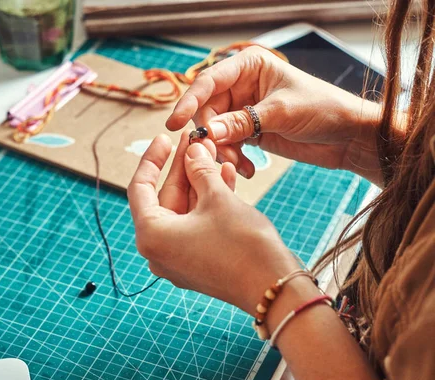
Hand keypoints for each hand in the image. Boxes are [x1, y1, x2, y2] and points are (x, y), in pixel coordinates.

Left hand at [127, 133, 299, 313]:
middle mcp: (158, 250)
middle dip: (183, 168)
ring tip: (214, 154)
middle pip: (164, 198)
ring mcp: (177, 258)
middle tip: (195, 141)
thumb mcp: (217, 198)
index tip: (165, 138)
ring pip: (184, 210)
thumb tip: (192, 150)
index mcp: (151, 235)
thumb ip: (199, 170)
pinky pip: (196, 224)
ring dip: (199, 182)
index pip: (140, 188)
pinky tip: (225, 177)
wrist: (274, 287)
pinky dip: (207, 202)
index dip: (152, 159)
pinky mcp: (197, 262)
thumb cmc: (242, 245)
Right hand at [166, 46, 381, 182]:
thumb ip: (243, 122)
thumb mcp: (281, 112)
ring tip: (239, 166)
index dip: (190, 102)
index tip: (175, 123)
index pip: (209, 81)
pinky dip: (232, 159)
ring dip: (222, 151)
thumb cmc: (323, 109)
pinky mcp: (248, 131)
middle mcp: (242, 85)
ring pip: (215, 131)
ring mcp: (243, 110)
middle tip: (217, 154)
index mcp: (249, 66)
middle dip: (210, 134)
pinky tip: (248, 169)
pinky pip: (227, 145)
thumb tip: (208, 132)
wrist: (348, 137)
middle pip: (207, 110)